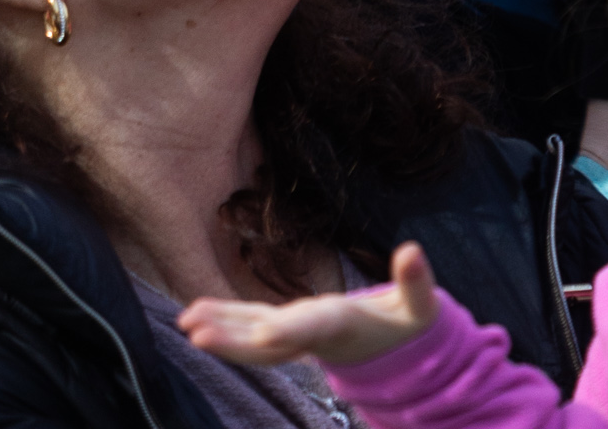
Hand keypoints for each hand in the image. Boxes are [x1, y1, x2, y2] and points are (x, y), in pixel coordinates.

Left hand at [183, 241, 436, 370]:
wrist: (394, 358)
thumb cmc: (407, 326)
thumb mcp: (420, 307)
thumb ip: (416, 282)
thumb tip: (412, 249)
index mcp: (344, 327)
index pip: (316, 326)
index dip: (292, 330)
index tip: (265, 333)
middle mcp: (313, 337)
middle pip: (269, 345)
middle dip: (233, 340)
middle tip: (197, 333)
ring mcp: (298, 337)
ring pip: (253, 340)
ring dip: (220, 332)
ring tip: (186, 321)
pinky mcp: (290, 329)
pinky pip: (253, 328)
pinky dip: (227, 321)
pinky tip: (199, 314)